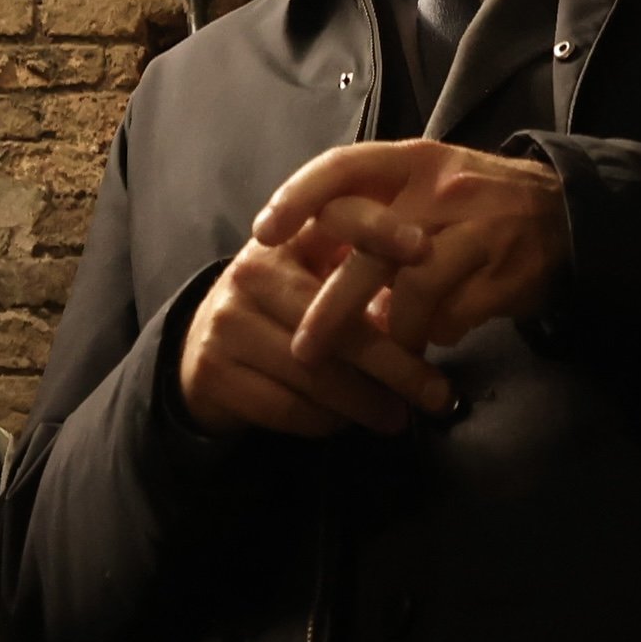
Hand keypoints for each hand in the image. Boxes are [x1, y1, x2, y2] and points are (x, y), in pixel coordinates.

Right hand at [175, 227, 444, 437]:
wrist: (202, 349)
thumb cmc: (283, 311)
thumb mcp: (315, 281)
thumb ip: (366, 283)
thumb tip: (437, 307)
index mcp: (288, 238)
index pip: (336, 218)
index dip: (380, 229)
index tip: (425, 249)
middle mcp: (252, 270)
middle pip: (337, 321)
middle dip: (395, 364)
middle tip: (438, 395)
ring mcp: (227, 321)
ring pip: (316, 373)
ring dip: (366, 402)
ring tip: (399, 418)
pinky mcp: (213, 371)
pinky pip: (289, 407)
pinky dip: (326, 422)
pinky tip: (346, 423)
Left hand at [250, 140, 568, 361]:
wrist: (570, 213)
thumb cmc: (480, 204)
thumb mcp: (428, 186)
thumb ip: (377, 219)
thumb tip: (320, 277)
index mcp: (414, 160)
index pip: (343, 166)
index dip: (298, 196)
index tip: (264, 234)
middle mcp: (441, 188)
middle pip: (370, 249)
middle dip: (331, 307)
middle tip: (305, 348)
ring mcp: (474, 229)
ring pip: (411, 291)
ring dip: (389, 334)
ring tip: (385, 355)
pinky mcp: (501, 271)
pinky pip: (451, 317)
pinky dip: (434, 337)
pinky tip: (434, 340)